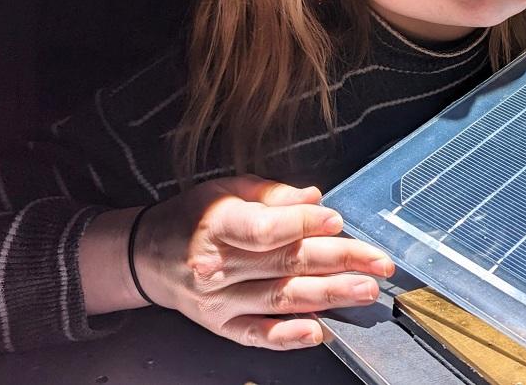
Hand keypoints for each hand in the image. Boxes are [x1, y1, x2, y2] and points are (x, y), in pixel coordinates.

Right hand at [134, 175, 392, 349]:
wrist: (148, 257)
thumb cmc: (194, 218)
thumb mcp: (226, 189)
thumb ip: (272, 195)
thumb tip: (314, 198)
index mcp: (218, 224)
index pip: (264, 229)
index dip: (303, 224)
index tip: (337, 220)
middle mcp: (217, 266)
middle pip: (285, 263)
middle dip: (338, 262)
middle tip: (377, 262)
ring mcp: (219, 300)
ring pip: (281, 298)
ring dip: (328, 296)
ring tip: (365, 290)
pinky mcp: (221, 325)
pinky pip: (258, 334)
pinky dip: (288, 336)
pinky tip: (319, 332)